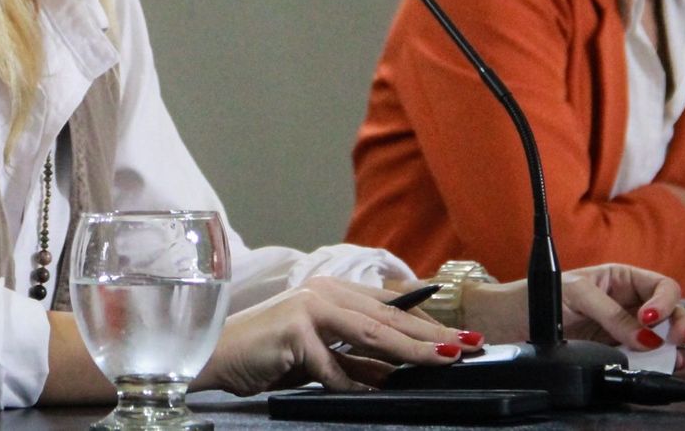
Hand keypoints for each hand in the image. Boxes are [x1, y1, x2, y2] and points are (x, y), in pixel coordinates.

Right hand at [192, 276, 480, 395]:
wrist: (215, 358)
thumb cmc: (264, 357)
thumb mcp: (318, 360)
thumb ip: (353, 361)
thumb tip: (393, 374)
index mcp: (329, 292)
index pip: (388, 307)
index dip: (425, 322)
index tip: (459, 337)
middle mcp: (322, 292)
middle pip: (389, 318)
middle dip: (432, 334)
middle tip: (469, 346)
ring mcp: (308, 307)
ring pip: (373, 333)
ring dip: (413, 350)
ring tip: (445, 359)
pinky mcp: (295, 330)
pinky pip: (334, 366)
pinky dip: (350, 383)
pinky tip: (371, 392)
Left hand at [462, 263, 684, 353]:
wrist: (510, 321)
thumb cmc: (538, 295)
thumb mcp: (576, 294)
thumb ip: (611, 314)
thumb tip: (646, 337)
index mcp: (620, 277)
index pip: (659, 285)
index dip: (664, 300)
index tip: (652, 317)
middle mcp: (626, 301)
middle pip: (669, 311)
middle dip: (679, 324)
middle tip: (678, 340)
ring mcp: (622, 326)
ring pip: (660, 336)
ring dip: (670, 347)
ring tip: (669, 358)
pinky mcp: (613, 349)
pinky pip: (642, 356)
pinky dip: (653, 362)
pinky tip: (657, 366)